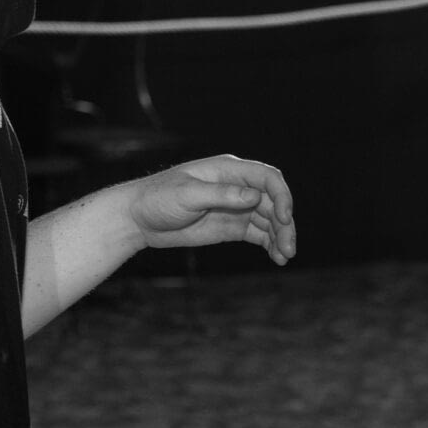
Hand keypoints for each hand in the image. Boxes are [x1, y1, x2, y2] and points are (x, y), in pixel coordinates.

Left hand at [127, 155, 296, 265]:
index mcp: (228, 170)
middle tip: (289, 249)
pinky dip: (271, 244)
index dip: (281, 196)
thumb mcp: (187, 195)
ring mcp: (236, 207)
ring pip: (270, 220)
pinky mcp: (232, 227)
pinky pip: (259, 234)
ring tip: (284, 257)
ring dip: (281, 237)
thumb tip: (254, 195)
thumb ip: (221, 194)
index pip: (267, 178)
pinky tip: (276, 258)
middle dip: (285, 224)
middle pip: (273, 202)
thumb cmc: (158, 199)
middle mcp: (237, 187)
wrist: (138, 219)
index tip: (282, 217)